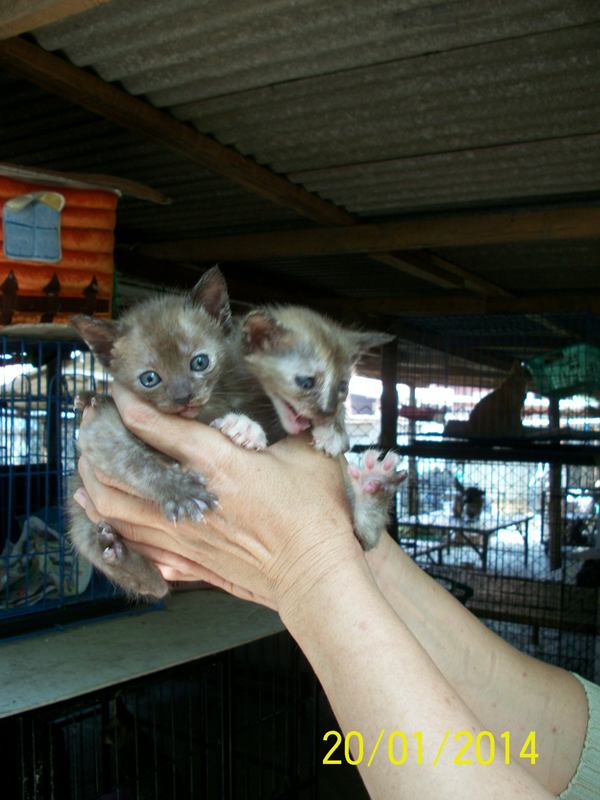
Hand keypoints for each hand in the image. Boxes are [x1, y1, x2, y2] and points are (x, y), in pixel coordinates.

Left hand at [75, 383, 361, 615]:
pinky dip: (109, 522)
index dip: (127, 404)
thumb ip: (287, 428)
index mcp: (217, 461)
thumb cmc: (316, 513)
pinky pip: (130, 541)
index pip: (154, 426)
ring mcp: (181, 533)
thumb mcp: (308, 455)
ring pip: (112, 508)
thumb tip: (285, 413)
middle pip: (117, 468)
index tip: (116, 392)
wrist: (315, 574)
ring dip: (92, 481)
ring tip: (86, 464)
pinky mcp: (184, 560)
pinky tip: (101, 511)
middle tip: (92, 424)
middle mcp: (189, 496)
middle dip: (96, 441)